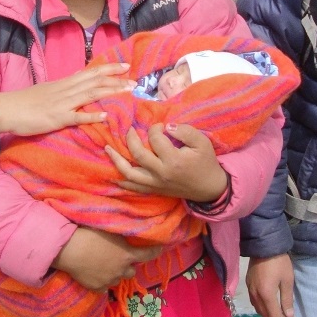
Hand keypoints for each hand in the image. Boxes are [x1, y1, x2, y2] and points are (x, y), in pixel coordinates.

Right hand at [0, 63, 132, 136]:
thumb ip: (65, 83)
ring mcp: (62, 103)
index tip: (125, 65)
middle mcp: (66, 90)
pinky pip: (77, 117)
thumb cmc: (26, 100)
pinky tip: (105, 116)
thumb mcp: (48, 87)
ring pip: (91, 94)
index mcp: (64, 83)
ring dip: (111, 92)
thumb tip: (80, 74)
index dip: (109, 68)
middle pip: (95, 81)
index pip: (91, 72)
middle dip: (117, 80)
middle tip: (136, 80)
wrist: (7, 108)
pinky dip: (92, 116)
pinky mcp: (57, 118)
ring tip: (128, 91)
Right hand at [51, 228, 163, 290]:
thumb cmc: (89, 234)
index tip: (160, 249)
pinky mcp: (96, 288)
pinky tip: (94, 273)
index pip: (148, 254)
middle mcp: (121, 270)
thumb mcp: (109, 229)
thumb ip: (122, 234)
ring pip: (117, 279)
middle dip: (127, 265)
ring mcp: (109, 281)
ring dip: (115, 273)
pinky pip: (104, 287)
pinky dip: (102, 281)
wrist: (70, 250)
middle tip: (118, 258)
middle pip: (131, 271)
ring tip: (104, 265)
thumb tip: (129, 231)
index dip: (155, 251)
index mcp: (127, 255)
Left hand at [104, 124, 228, 202]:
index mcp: (174, 160)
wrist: (209, 188)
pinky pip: (134, 187)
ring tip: (107, 149)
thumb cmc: (206, 162)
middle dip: (131, 138)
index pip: (156, 139)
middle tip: (130, 129)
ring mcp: (156, 183)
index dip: (155, 128)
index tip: (160, 126)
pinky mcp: (154, 190)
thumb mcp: (202, 143)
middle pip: (138, 154)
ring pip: (130, 173)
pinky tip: (113, 173)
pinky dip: (122, 181)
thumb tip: (167, 126)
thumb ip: (185, 131)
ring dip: (117, 160)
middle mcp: (161, 173)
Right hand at [246, 254, 295, 316]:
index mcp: (266, 294)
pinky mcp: (248, 284)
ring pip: (258, 310)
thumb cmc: (279, 262)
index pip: (275, 316)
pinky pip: (254, 302)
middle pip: (265, 315)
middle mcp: (255, 295)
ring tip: (281, 315)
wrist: (264, 246)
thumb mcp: (287, 281)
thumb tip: (289, 316)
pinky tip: (270, 305)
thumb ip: (287, 299)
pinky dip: (262, 308)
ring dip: (269, 315)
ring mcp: (250, 290)